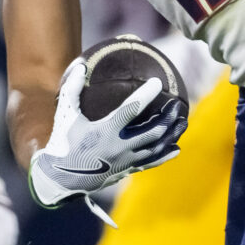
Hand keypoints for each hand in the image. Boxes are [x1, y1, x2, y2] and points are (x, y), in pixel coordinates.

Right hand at [28, 67, 186, 222]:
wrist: (61, 179)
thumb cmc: (63, 143)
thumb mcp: (65, 115)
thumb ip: (73, 89)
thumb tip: (82, 65)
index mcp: (105, 131)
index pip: (131, 110)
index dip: (145, 95)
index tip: (157, 83)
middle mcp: (119, 148)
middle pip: (152, 132)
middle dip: (167, 118)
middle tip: (177, 105)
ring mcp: (125, 161)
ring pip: (155, 148)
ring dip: (171, 135)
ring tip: (183, 122)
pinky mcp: (126, 170)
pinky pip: (150, 163)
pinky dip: (165, 155)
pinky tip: (176, 148)